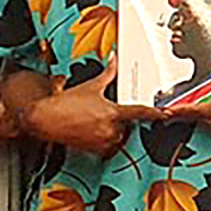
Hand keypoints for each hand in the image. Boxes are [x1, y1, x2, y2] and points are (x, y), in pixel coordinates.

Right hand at [19, 58, 162, 154]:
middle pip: (130, 127)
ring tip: (97, 123)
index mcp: (113, 112)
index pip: (140, 112)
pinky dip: (105, 142)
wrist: (44, 119)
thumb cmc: (65, 104)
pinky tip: (93, 132)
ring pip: (120, 138)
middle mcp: (110, 128)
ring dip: (114, 132)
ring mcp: (102, 141)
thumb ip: (108, 74)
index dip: (155, 114)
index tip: (166, 114)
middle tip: (106, 114)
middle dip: (123, 121)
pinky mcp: (93, 150)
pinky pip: (108, 148)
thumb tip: (115, 59)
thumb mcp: (91, 86)